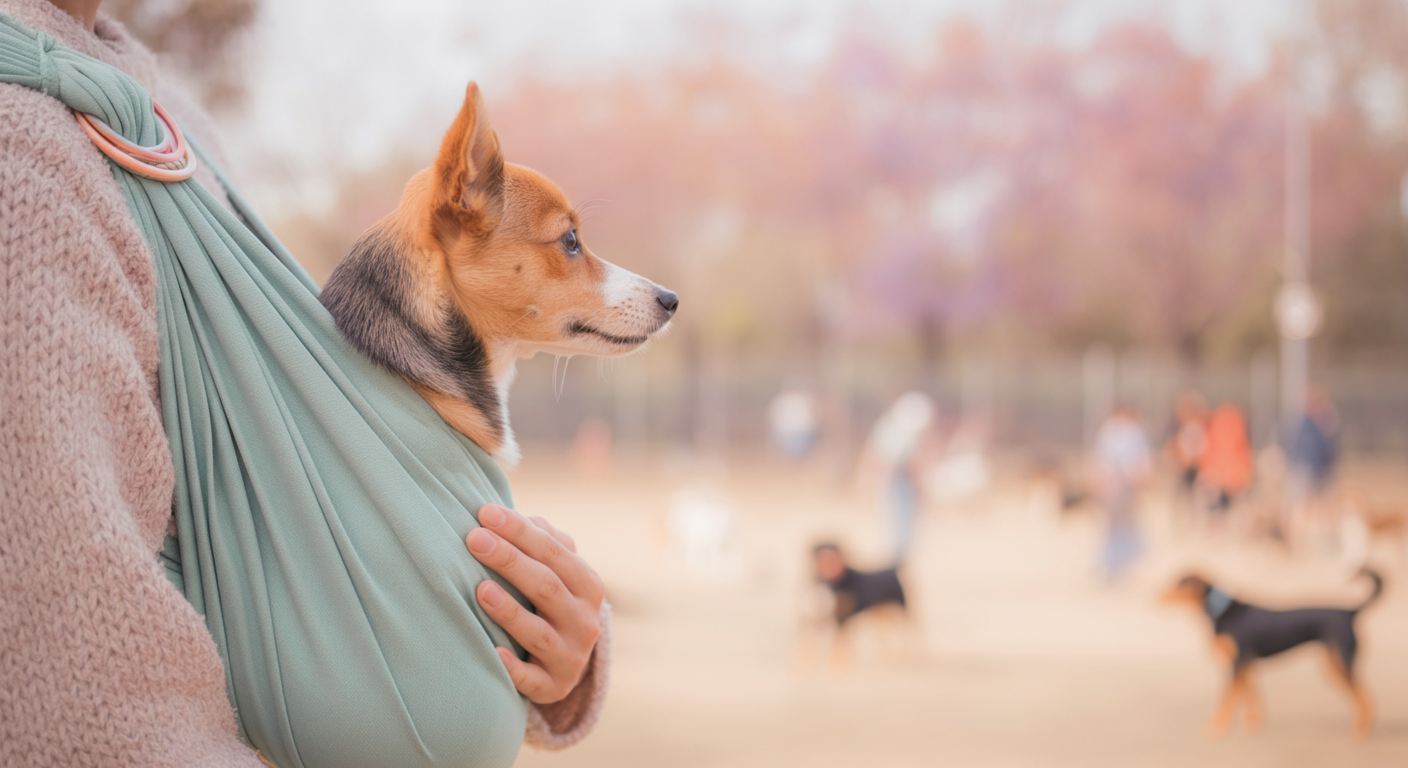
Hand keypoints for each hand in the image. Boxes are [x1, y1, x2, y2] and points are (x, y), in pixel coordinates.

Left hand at [466, 504, 604, 703]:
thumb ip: (540, 541)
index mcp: (587, 584)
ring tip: (480, 589)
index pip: (553, 550)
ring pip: (538, 632)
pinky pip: (530, 678)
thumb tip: (505, 514)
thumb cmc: (547, 602)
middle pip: (546, 585)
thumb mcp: (555, 571)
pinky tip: (491, 651)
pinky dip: (511, 666)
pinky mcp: (553, 687)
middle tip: (473, 539)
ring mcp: (570, 656)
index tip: (485, 513)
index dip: (519, 530)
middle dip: (509, 559)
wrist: (563, 662)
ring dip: (509, 610)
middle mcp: (585, 620)